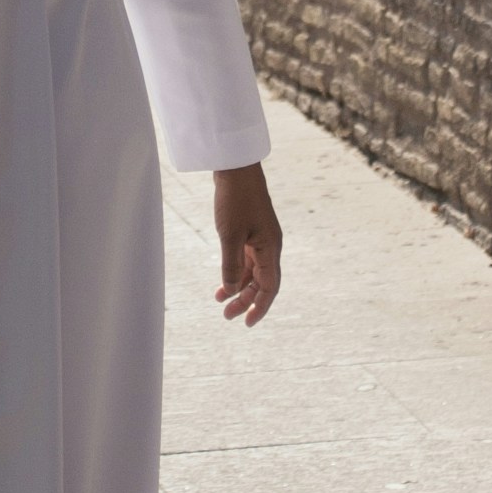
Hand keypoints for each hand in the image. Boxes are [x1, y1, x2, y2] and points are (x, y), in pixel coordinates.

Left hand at [213, 163, 282, 324]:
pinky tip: (222, 282)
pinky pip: (246, 260)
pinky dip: (235, 272)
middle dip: (246, 300)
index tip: (247, 323)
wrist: (236, 169)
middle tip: (227, 316)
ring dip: (239, 287)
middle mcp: (269, 246)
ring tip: (221, 301)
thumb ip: (230, 265)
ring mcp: (260, 239)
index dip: (260, 307)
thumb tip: (230, 290)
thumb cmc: (235, 200)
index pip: (270, 287)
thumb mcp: (230, 236)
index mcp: (270, 248)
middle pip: (262, 282)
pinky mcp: (250, 232)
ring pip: (252, 272)